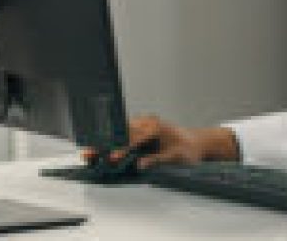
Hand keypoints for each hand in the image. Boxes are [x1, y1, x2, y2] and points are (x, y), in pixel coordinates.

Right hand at [83, 115, 239, 168]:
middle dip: (105, 144)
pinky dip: (113, 141)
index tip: (112, 158)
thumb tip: (140, 164)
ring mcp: (144, 124)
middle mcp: (148, 122)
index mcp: (156, 127)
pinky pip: (125, 133)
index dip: (121, 149)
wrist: (197, 143)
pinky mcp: (142, 128)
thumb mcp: (177, 157)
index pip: (134, 139)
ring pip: (120, 131)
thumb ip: (158, 160)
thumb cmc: (189, 150)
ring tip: (89, 153)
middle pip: (122, 132)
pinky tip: (101, 150)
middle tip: (89, 154)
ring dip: (106, 142)